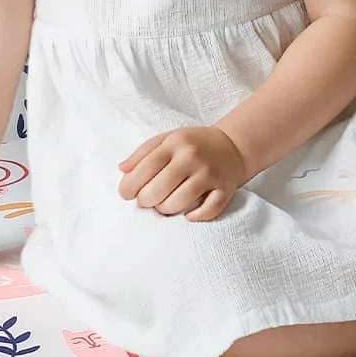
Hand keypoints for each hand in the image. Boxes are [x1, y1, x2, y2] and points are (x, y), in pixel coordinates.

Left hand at [118, 125, 249, 221]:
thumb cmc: (193, 145)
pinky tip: (188, 214)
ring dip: (166, 210)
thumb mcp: (167, 139)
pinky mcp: (225, 189)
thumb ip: (143, 153)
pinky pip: (207, 211)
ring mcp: (209, 174)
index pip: (144, 169)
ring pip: (177, 204)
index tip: (126, 194)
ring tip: (165, 204)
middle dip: (146, 201)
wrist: (233, 146)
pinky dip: (195, 217)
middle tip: (147, 200)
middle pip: (157, 190)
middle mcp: (192, 157)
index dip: (129, 187)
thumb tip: (122, 170)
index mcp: (174, 143)